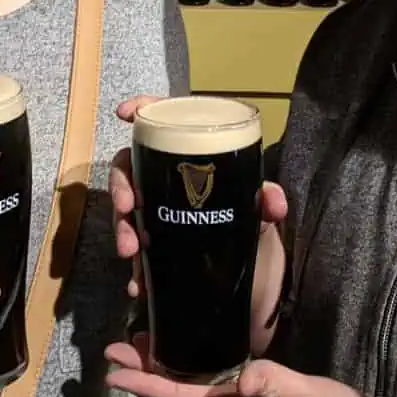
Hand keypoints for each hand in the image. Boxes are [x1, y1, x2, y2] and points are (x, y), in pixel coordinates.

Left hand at [105, 338, 381, 396]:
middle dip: (143, 370)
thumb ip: (277, 386)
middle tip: (113, 347)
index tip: (111, 371)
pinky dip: (193, 362)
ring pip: (191, 384)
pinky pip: (212, 379)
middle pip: (175, 388)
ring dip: (164, 366)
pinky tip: (194, 349)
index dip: (144, 382)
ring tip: (141, 342)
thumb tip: (241, 378)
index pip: (177, 394)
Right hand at [108, 96, 289, 308]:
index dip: (142, 112)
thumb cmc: (252, 226)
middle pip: (131, 169)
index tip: (124, 114)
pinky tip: (137, 285)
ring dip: (122, 228)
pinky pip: (137, 256)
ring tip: (131, 251)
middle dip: (121, 186)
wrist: (255, 278)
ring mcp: (159, 217)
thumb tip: (274, 203)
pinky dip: (135, 271)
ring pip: (127, 212)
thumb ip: (268, 201)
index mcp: (191, 161)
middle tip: (128, 206)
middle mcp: (168, 184)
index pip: (163, 126)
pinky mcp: (158, 250)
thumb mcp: (260, 211)